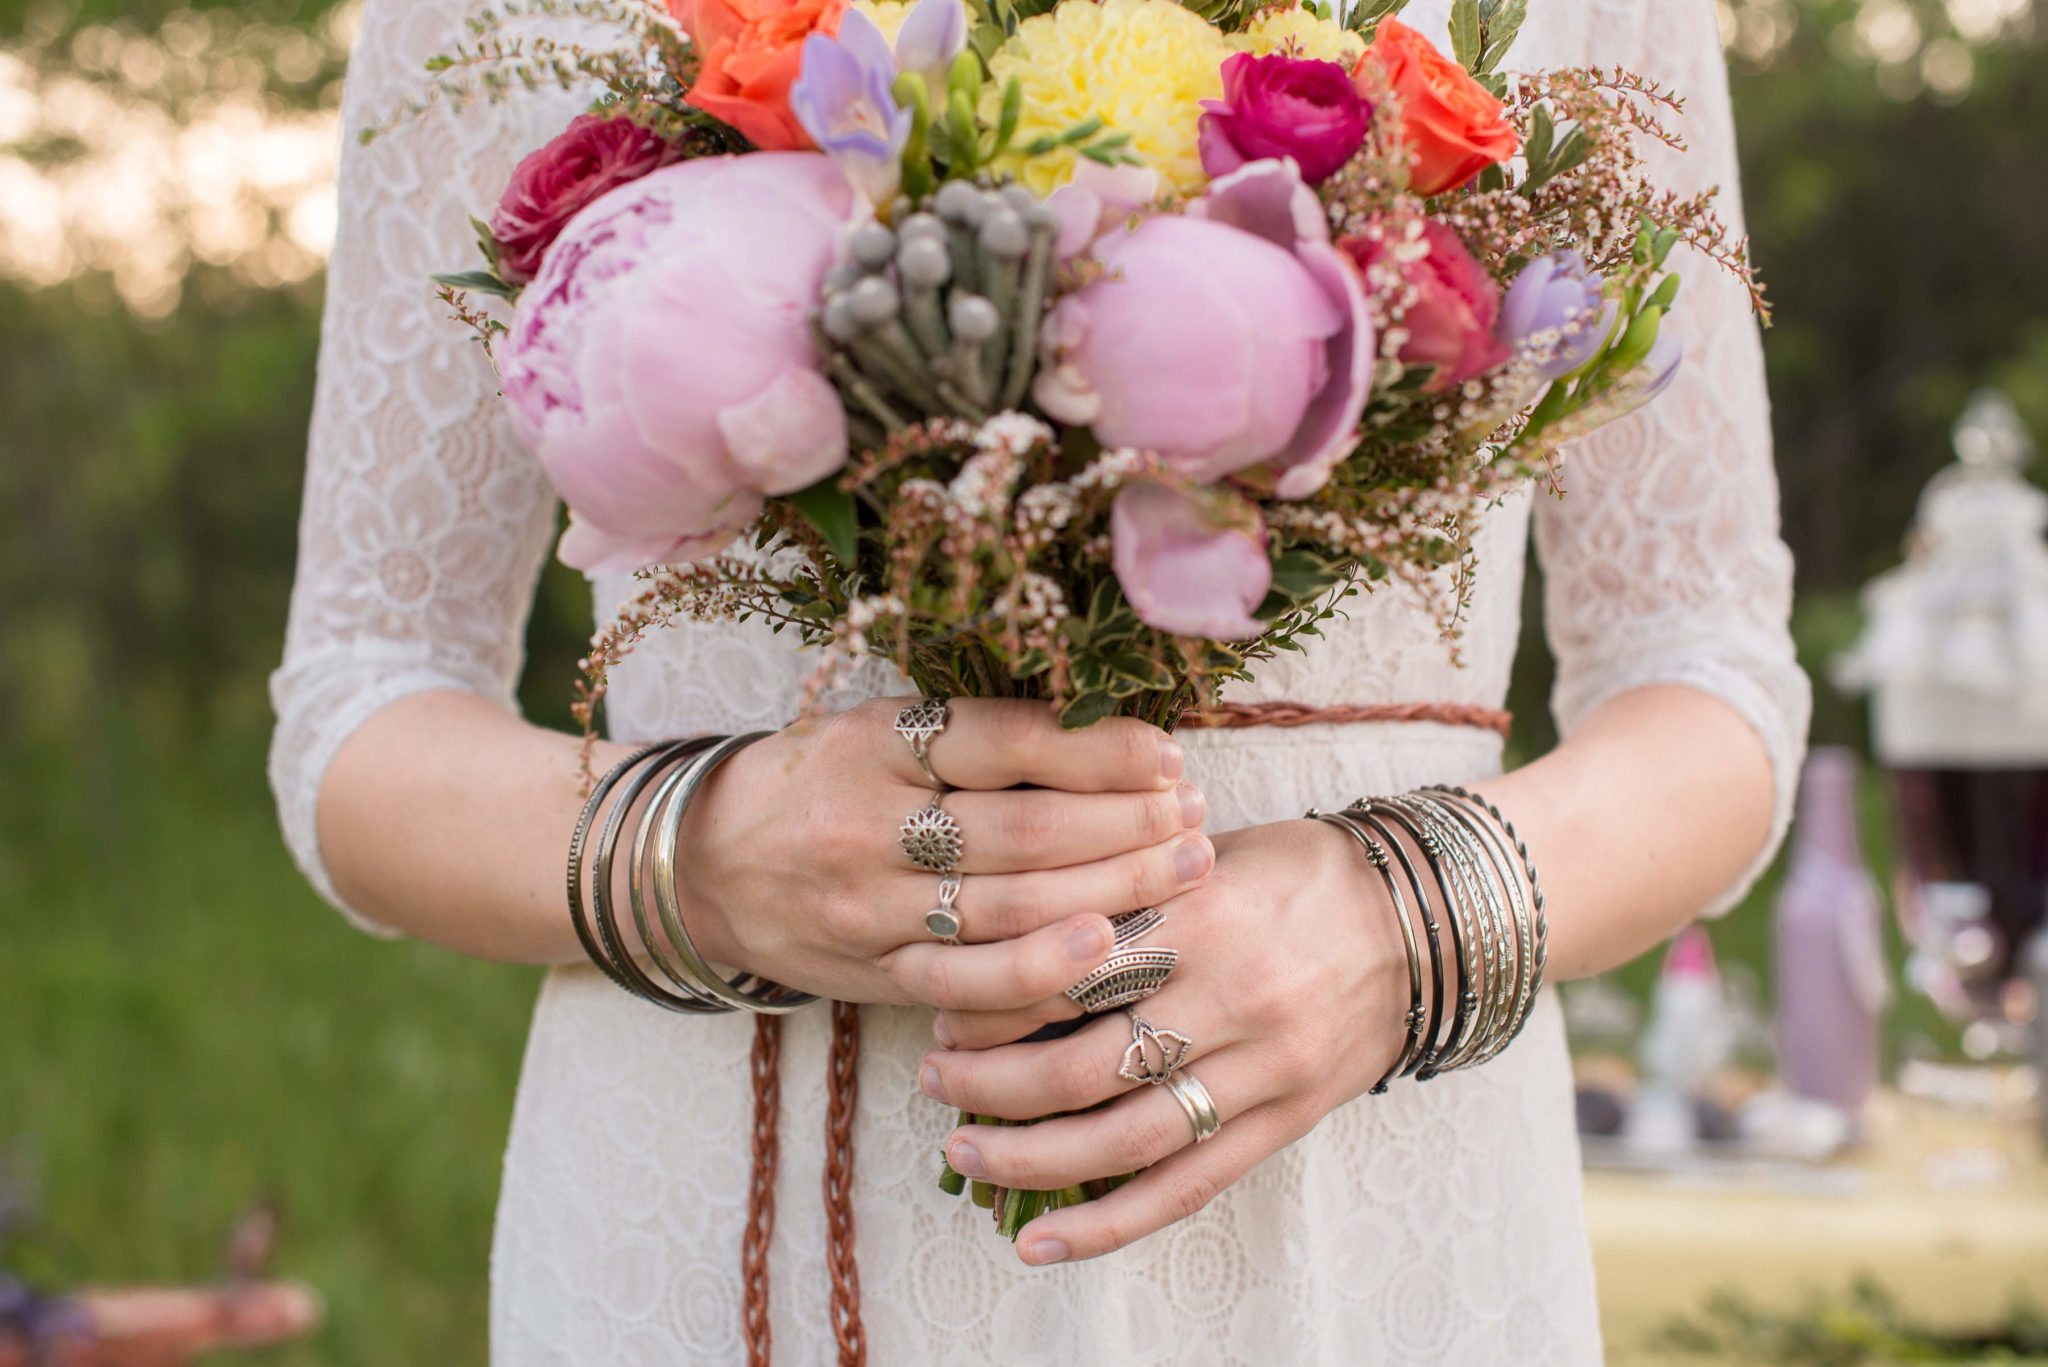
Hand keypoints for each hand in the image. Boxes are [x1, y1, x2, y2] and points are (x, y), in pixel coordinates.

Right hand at [674, 697, 1215, 1010]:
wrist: (704, 863)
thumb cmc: (818, 780)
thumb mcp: (877, 729)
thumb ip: (975, 734)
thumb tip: (1110, 732)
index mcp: (875, 743)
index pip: (1005, 740)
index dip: (1097, 748)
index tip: (1167, 753)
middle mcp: (869, 824)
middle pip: (1023, 828)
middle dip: (1127, 824)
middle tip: (1197, 816)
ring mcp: (871, 908)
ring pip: (1009, 906)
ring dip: (1111, 889)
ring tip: (1183, 870)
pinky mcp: (875, 973)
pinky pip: (968, 981)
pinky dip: (1041, 972)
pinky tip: (1105, 952)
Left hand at [915, 818, 1410, 1264]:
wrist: (1423, 919)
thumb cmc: (1297, 871)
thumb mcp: (1205, 851)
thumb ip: (1120, 885)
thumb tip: (1002, 929)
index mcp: (1201, 914)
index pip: (1064, 969)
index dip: (988, 995)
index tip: (941, 999)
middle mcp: (1230, 998)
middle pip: (1078, 1067)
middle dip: (987, 1081)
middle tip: (934, 1075)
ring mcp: (1261, 1071)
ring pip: (1122, 1140)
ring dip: (1026, 1157)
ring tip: (963, 1150)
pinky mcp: (1284, 1123)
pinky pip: (1185, 1188)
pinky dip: (1107, 1225)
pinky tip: (1041, 1244)